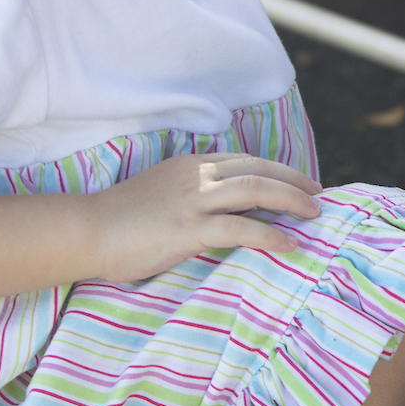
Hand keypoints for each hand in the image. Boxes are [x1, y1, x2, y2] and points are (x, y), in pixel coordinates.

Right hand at [88, 153, 324, 282]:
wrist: (85, 230)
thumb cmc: (119, 220)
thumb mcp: (162, 194)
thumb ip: (192, 196)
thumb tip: (225, 212)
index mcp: (191, 166)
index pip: (246, 161)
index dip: (278, 171)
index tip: (300, 183)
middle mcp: (196, 176)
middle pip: (258, 171)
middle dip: (294, 181)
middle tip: (319, 196)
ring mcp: (193, 201)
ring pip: (256, 191)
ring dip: (291, 201)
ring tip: (314, 214)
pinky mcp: (187, 229)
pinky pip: (239, 229)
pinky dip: (269, 235)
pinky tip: (288, 244)